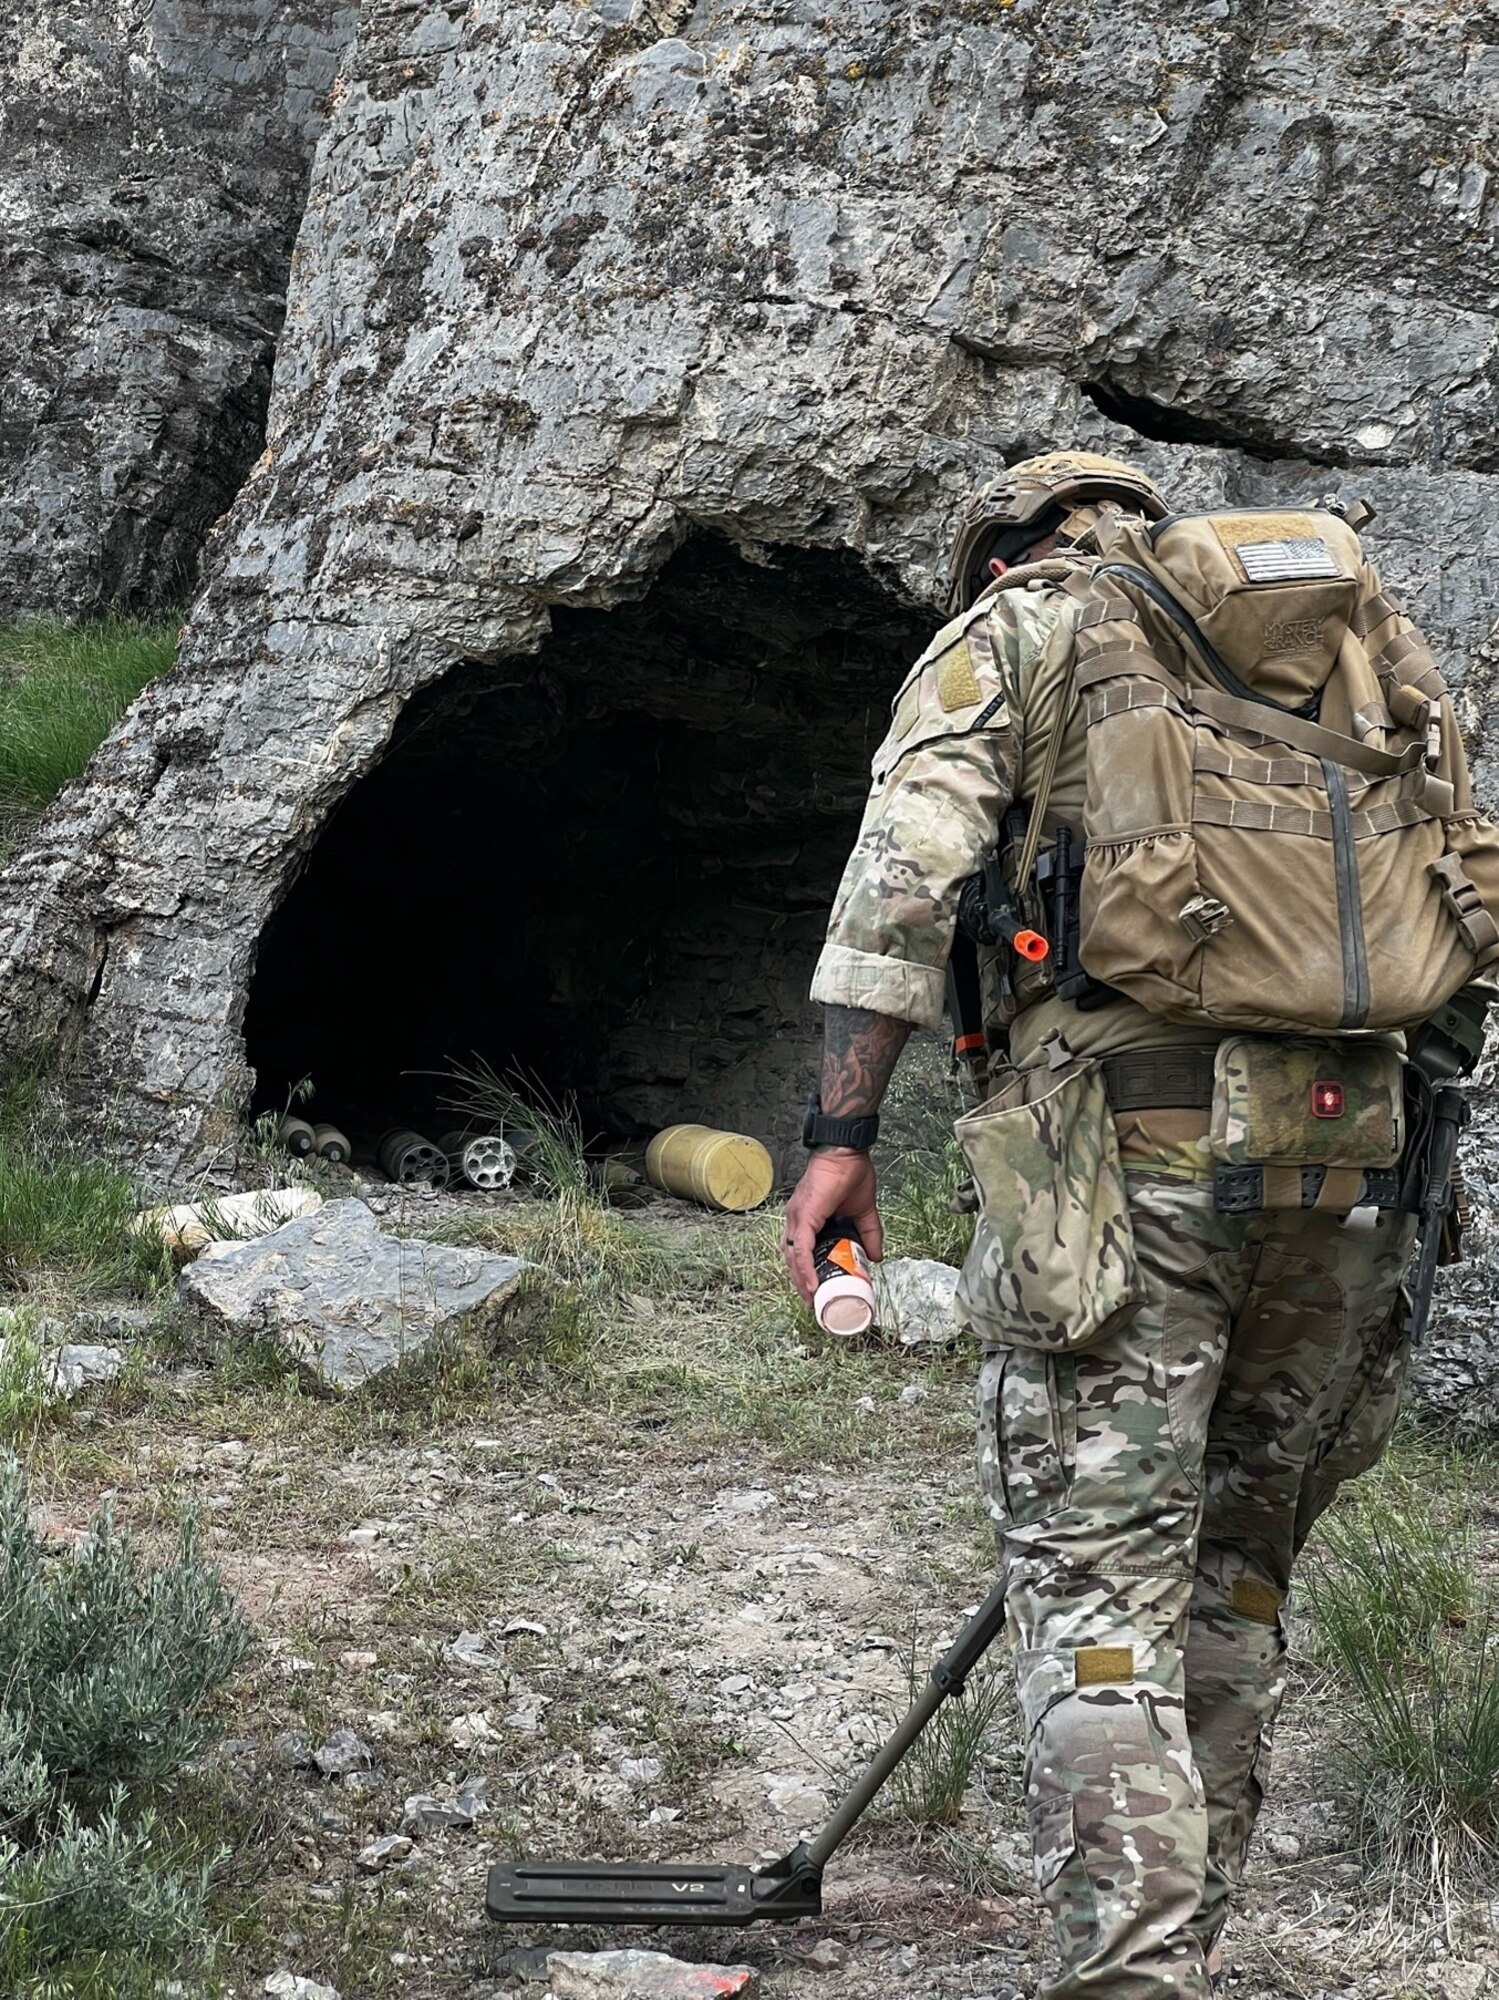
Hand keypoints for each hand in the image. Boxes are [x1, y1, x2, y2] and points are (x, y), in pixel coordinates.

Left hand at [782, 1148, 882, 1305]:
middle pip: (792, 1260)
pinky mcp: (803, 1216)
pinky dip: (804, 1269)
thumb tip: (877, 1257)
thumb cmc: (852, 1173)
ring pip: (792, 1258)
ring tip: (813, 1302)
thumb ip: (870, 1234)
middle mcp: (796, 1220)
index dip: (806, 1274)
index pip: (799, 1253)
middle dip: (801, 1284)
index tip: (818, 1293)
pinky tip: (811, 1285)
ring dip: (801, 1282)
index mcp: (807, 1219)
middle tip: (815, 1304)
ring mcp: (796, 1218)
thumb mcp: (864, 1212)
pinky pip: (799, 1250)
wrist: (848, 1151)